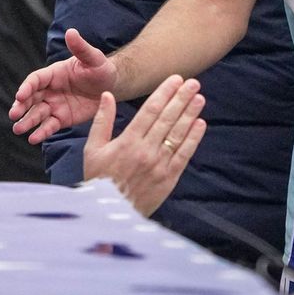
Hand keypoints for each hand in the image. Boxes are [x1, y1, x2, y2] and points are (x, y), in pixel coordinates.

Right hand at [9, 29, 118, 143]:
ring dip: (27, 121)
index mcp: (53, 73)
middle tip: (13, 114)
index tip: (20, 95)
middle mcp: (50, 90)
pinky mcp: (62, 119)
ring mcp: (54, 105)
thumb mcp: (93, 58)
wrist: (111, 87)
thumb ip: (81, 48)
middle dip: (21, 106)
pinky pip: (49, 126)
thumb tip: (71, 32)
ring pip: (37, 114)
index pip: (35, 80)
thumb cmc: (101, 68)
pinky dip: (42, 132)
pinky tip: (34, 139)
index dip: (27, 87)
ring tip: (18, 130)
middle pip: (31, 98)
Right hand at [82, 76, 205, 216]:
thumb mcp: (93, 149)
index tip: (175, 80)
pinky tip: (200, 124)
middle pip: (168, 119)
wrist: (109, 214)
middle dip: (182, 98)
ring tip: (199, 98)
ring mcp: (159, 165)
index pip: (151, 110)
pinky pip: (184, 155)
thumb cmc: (98, 179)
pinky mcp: (168, 179)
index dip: (165, 93)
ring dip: (190, 114)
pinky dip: (193, 139)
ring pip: (178, 134)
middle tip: (193, 83)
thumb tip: (107, 95)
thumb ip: (102, 121)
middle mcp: (146, 151)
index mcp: (128, 141)